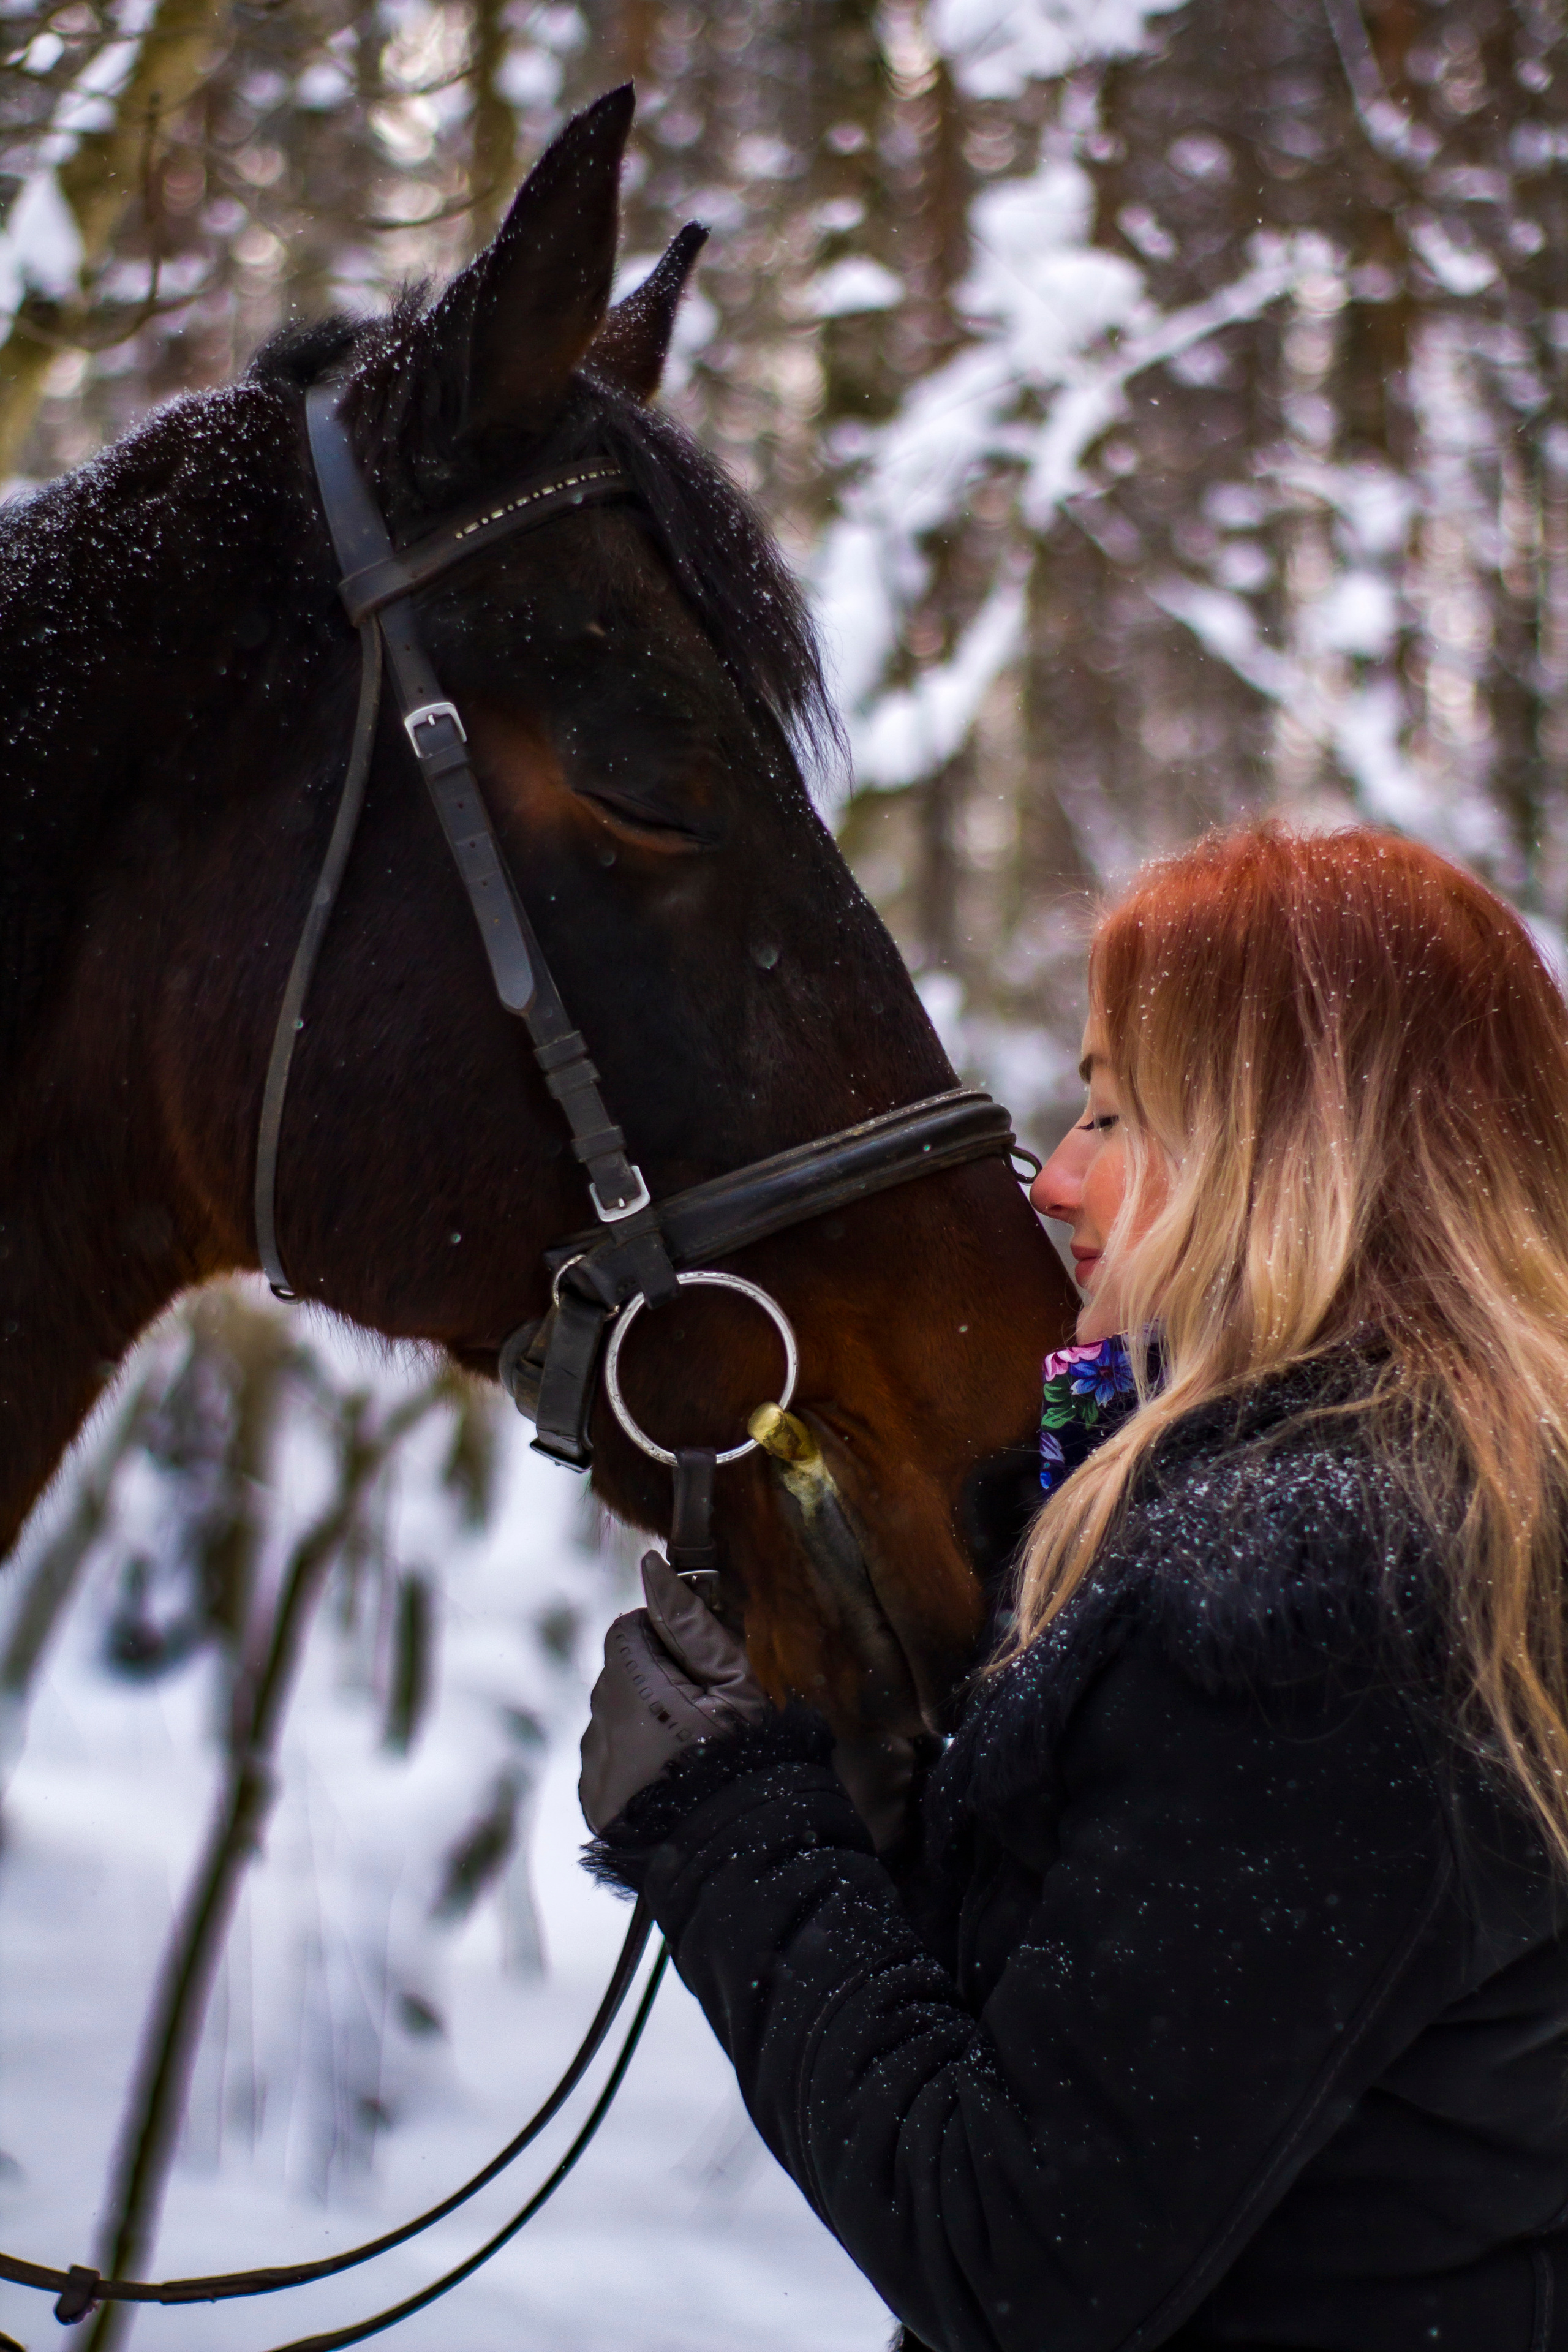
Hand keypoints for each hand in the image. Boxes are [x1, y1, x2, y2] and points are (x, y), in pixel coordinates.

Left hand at [580, 1551, 769, 1833]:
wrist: (735, 1846)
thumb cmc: (746, 1754)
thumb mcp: (733, 1680)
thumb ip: (688, 1620)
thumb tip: (652, 1564)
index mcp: (631, 1682)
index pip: (627, 1629)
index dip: (663, 1639)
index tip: (695, 1667)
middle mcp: (601, 1719)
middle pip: (618, 1673)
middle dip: (652, 1680)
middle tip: (700, 1713)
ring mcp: (594, 1763)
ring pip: (611, 1717)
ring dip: (640, 1722)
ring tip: (688, 1753)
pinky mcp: (594, 1799)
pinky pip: (606, 1760)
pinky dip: (631, 1762)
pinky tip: (669, 1780)